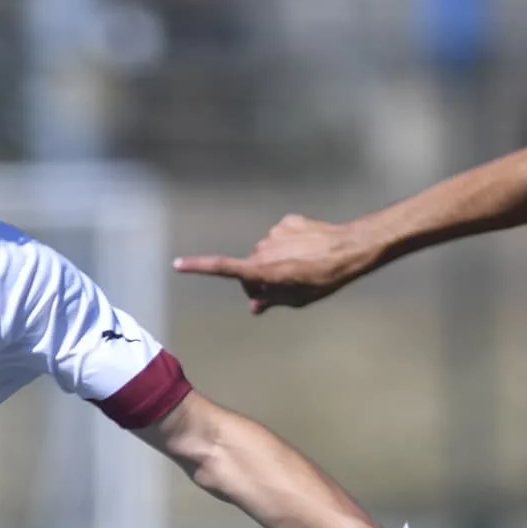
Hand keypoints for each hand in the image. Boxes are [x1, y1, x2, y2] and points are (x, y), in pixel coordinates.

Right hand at [173, 215, 375, 312]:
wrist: (349, 248)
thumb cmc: (324, 279)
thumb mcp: (297, 298)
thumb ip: (271, 300)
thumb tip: (254, 305)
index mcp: (263, 270)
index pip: (224, 268)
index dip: (199, 266)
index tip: (177, 264)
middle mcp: (263, 249)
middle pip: (249, 267)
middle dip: (258, 279)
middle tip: (282, 288)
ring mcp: (274, 233)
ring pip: (264, 252)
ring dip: (274, 261)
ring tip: (300, 266)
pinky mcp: (287, 222)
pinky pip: (279, 236)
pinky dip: (287, 245)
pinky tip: (306, 250)